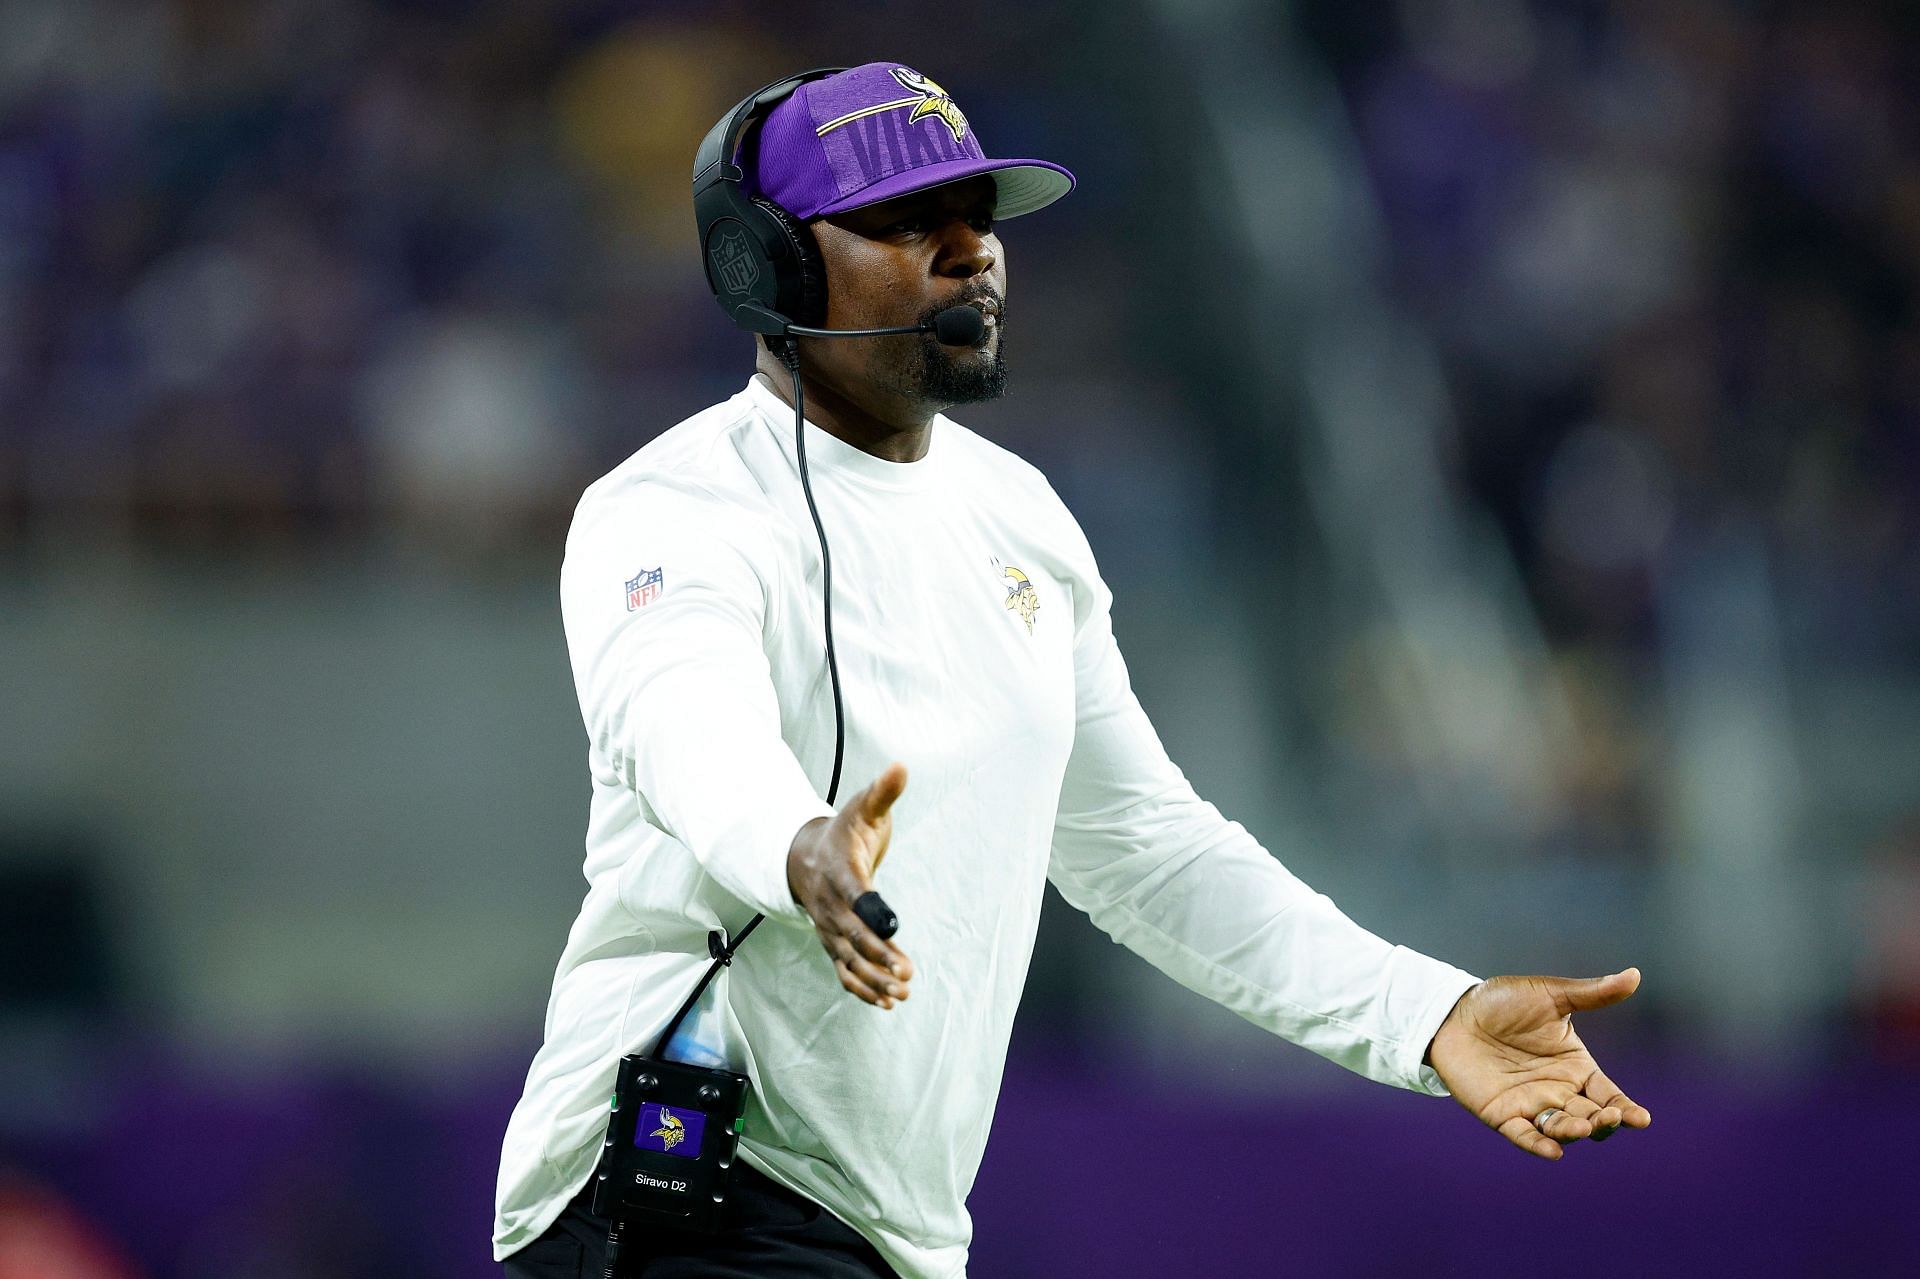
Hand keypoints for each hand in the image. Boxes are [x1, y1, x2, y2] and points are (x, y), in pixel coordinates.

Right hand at [786, 763, 913, 1008]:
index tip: (894, 923)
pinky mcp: (833, 942)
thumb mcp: (862, 807)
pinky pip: (843, 970)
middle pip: (852, 933)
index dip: (873, 909)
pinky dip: (861, 989)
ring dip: (873, 979)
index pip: (855, 892)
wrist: (804, 855)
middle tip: (906, 973)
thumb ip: (883, 792)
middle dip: (878, 954)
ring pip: (847, 958)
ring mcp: (828, 926)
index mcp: (839, 869)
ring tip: (902, 994)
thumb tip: (901, 766)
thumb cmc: (843, 830)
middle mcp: (830, 903)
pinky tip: (887, 1002)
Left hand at [1426, 968, 1651, 1159]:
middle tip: (1609, 1117)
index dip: (1626, 1109)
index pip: (1609, 1096)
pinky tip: (1553, 1152)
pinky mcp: (1502, 1114)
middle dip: (1602, 1121)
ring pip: (1560, 1129)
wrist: (1453, 1011)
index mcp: (1576, 1068)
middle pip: (1590, 1117)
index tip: (1641, 1119)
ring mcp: (1530, 1105)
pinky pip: (1524, 1135)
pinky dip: (1538, 1145)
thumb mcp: (1550, 995)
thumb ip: (1592, 993)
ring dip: (1573, 1132)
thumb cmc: (1503, 1002)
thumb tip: (1635, 974)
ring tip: (1581, 1127)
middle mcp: (1558, 1092)